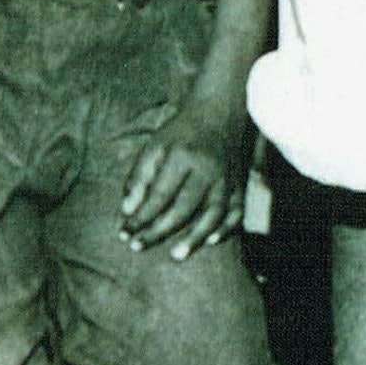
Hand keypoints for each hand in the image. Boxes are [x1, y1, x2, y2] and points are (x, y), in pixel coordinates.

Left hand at [122, 100, 245, 256]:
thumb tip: (127, 212)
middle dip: (158, 232)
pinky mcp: (241, 182)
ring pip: (213, 214)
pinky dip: (227, 227)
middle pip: (184, 209)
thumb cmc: (182, 131)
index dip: (141, 218)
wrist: (221, 110)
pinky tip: (213, 240)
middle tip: (138, 247)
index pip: (160, 196)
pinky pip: (237, 210)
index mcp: (183, 157)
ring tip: (176, 254)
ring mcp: (228, 177)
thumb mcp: (154, 145)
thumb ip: (139, 177)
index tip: (124, 233)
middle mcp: (208, 169)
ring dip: (195, 237)